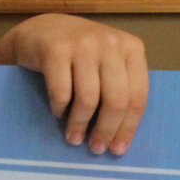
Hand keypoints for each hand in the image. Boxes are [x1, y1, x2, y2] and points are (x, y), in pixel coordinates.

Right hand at [0, 15, 148, 156]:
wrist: (41, 31)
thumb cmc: (79, 55)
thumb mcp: (107, 64)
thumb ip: (119, 88)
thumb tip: (120, 137)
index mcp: (131, 48)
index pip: (138, 95)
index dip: (128, 127)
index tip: (117, 149)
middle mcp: (110, 42)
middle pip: (116, 100)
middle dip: (106, 130)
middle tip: (96, 148)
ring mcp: (83, 43)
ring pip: (89, 98)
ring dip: (80, 124)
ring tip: (74, 138)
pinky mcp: (55, 49)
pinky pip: (62, 92)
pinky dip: (60, 109)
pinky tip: (58, 113)